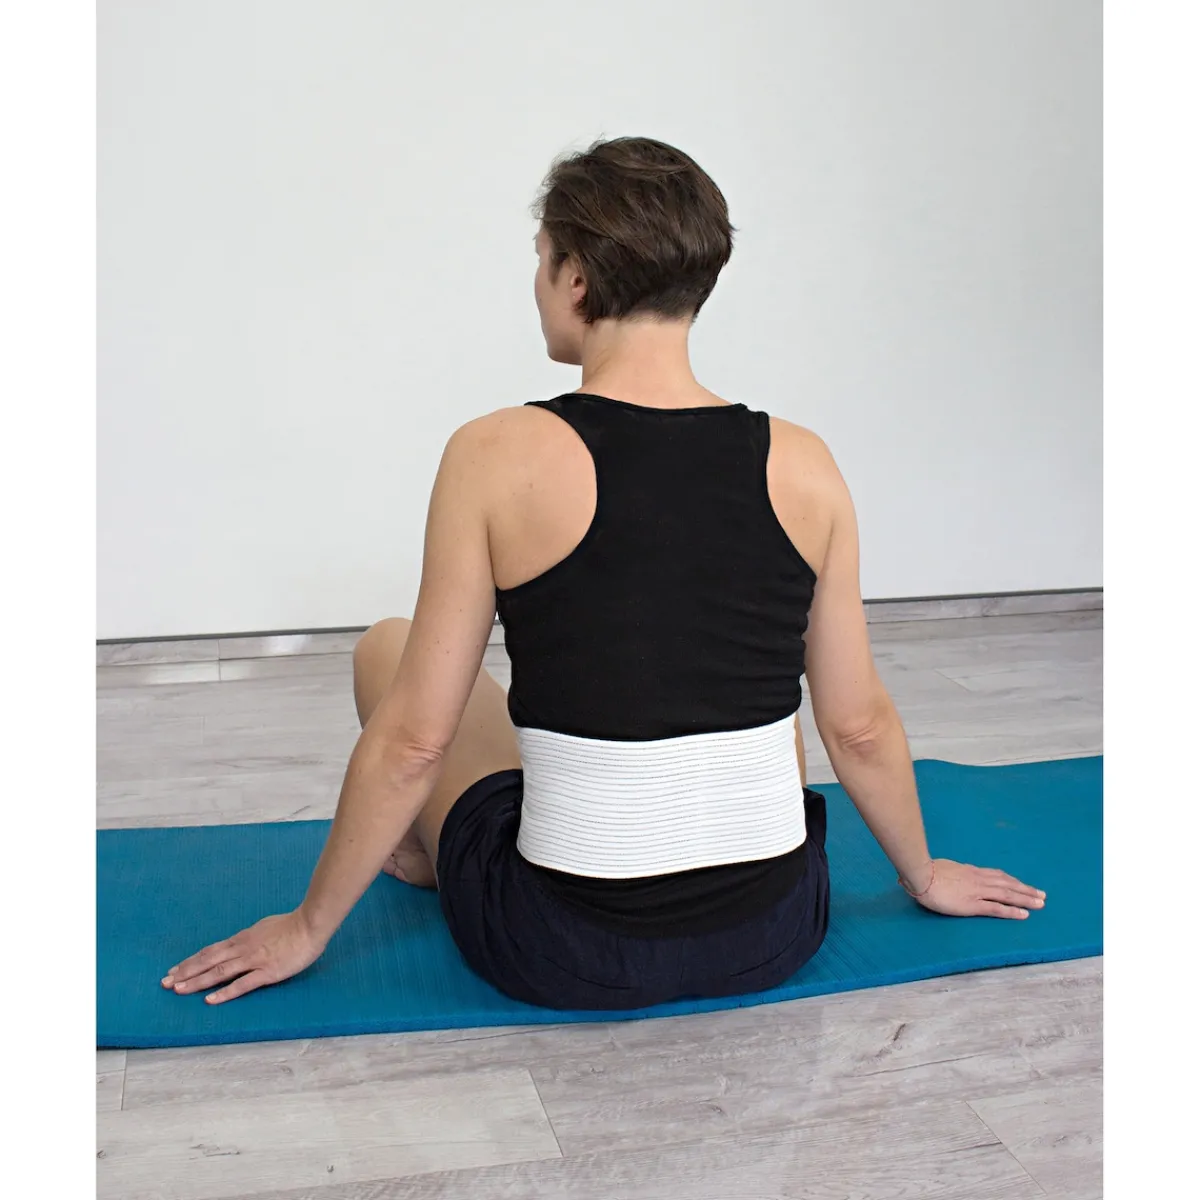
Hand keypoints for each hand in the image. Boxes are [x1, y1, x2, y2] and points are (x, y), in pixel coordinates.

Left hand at [161, 910, 326, 1004]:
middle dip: (186, 972)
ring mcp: (254, 960)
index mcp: (243, 938)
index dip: (192, 961)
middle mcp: (243, 948)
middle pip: (208, 960)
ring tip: (179, 990)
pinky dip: (225, 992)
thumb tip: (239, 944)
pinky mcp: (267, 972)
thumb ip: (251, 938)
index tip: (175, 970)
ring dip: (197, 981)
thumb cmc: (292, 925)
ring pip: (219, 972)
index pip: (211, 951)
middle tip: (165, 983)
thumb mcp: (265, 927)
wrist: (310, 925)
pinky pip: (242, 984)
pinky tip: (210, 1000)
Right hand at [904, 859, 1045, 919]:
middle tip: (1042, 895)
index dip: (1011, 880)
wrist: (920, 874)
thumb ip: (949, 871)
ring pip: (1007, 894)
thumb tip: (948, 873)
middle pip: (1007, 884)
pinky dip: (1012, 911)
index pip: (996, 875)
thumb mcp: (941, 867)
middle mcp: (978, 879)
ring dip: (1025, 899)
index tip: (1022, 884)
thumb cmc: (924, 870)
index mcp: (970, 871)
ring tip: (1040, 903)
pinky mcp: (973, 904)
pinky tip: (1024, 915)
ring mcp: (977, 891)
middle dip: (1026, 889)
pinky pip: (997, 908)